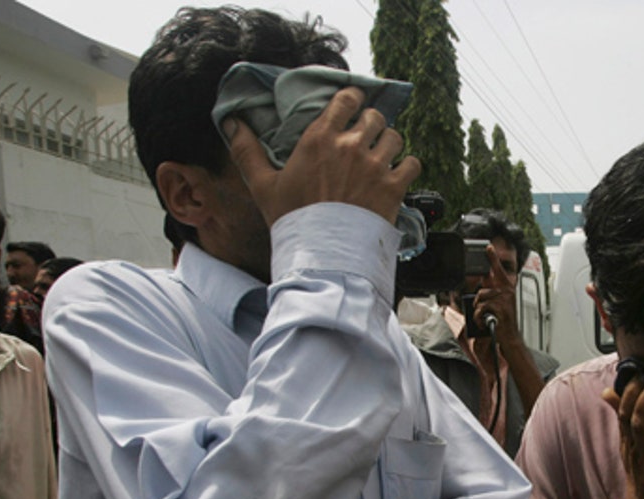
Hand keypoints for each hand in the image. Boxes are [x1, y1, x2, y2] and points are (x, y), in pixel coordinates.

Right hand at [226, 86, 421, 224]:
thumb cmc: (292, 219)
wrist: (321, 253)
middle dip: (371, 124)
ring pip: (395, 137)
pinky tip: (397, 174)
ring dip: (389, 144)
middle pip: (374, 117)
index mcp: (320, 139)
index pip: (346, 99)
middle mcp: (350, 146)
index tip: (352, 107)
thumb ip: (247, 151)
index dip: (352, 100)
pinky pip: (412, 163)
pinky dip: (407, 167)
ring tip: (381, 156)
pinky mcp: (394, 187)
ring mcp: (374, 166)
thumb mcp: (263, 185)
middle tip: (365, 137)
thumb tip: (231, 123)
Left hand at [472, 245, 518, 339]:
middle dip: (479, 302)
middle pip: (481, 290)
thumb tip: (482, 286)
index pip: (498, 269)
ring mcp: (503, 299)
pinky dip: (479, 318)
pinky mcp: (499, 308)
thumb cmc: (504, 320)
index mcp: (507, 288)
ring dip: (479, 311)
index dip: (492, 257)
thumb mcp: (501, 303)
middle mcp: (506, 291)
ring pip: (479, 300)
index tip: (488, 247)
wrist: (510, 335)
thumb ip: (492, 293)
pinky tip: (486, 321)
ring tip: (487, 317)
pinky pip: (480, 309)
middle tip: (485, 311)